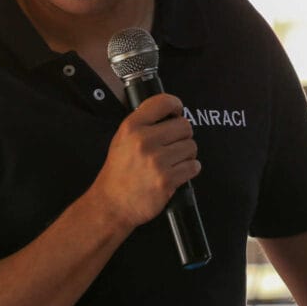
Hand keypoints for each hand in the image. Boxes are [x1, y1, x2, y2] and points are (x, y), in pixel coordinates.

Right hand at [91, 93, 200, 229]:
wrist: (112, 203)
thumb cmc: (119, 171)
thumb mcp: (122, 138)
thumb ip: (144, 122)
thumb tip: (171, 113)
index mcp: (131, 127)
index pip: (164, 102)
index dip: (176, 105)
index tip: (177, 112)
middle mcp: (144, 141)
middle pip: (184, 125)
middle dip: (183, 135)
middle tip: (174, 144)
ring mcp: (156, 161)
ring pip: (191, 146)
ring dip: (187, 154)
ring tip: (173, 160)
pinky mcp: (166, 180)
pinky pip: (193, 166)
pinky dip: (190, 169)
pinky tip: (178, 172)